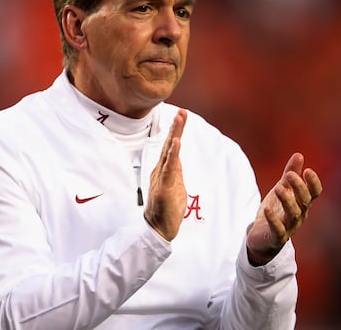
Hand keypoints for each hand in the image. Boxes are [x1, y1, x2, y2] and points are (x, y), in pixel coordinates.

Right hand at [144, 109, 187, 240]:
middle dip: (175, 127)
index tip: (181, 116)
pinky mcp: (164, 187)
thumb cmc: (166, 209)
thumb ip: (175, 172)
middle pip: (168, 145)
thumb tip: (178, 161)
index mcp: (164, 170)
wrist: (158, 228)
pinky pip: (169, 168)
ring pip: (168, 152)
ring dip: (174, 134)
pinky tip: (176, 142)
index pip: (170, 147)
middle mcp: (160, 170)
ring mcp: (161, 178)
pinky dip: (173, 154)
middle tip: (182, 111)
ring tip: (179, 119)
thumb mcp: (174, 186)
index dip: (175, 131)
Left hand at [246, 153, 321, 265]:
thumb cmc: (276, 211)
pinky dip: (273, 220)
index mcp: (303, 203)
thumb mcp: (282, 189)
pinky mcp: (276, 237)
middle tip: (289, 175)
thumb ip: (290, 173)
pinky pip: (278, 230)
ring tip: (278, 188)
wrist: (262, 237)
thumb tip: (299, 154)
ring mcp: (289, 227)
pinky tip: (267, 209)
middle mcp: (300, 215)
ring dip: (287, 200)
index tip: (308, 170)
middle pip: (304, 201)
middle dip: (298, 188)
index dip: (313, 183)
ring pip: (293, 214)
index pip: (314, 193)